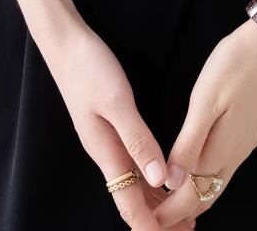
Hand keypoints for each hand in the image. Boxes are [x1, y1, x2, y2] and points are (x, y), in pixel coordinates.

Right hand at [48, 24, 188, 229]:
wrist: (66, 45)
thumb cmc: (91, 69)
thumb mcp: (117, 101)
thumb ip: (137, 140)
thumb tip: (159, 179)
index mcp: (107, 152)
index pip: (129, 204)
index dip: (151, 226)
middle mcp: (106, 153)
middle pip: (131, 200)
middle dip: (158, 218)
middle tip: (190, 226)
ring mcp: (106, 141)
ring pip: (132, 183)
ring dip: (156, 201)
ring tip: (184, 210)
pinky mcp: (109, 127)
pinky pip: (131, 164)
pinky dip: (149, 178)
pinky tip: (163, 177)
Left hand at [150, 19, 256, 226]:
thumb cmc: (233, 65)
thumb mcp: (205, 101)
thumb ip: (189, 144)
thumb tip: (171, 183)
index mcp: (222, 149)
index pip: (192, 196)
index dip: (168, 212)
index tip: (146, 220)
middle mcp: (236, 154)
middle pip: (206, 198)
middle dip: (180, 213)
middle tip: (153, 215)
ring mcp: (244, 144)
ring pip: (216, 185)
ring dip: (193, 198)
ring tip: (167, 199)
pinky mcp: (248, 132)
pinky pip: (224, 169)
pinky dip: (205, 180)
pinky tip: (192, 172)